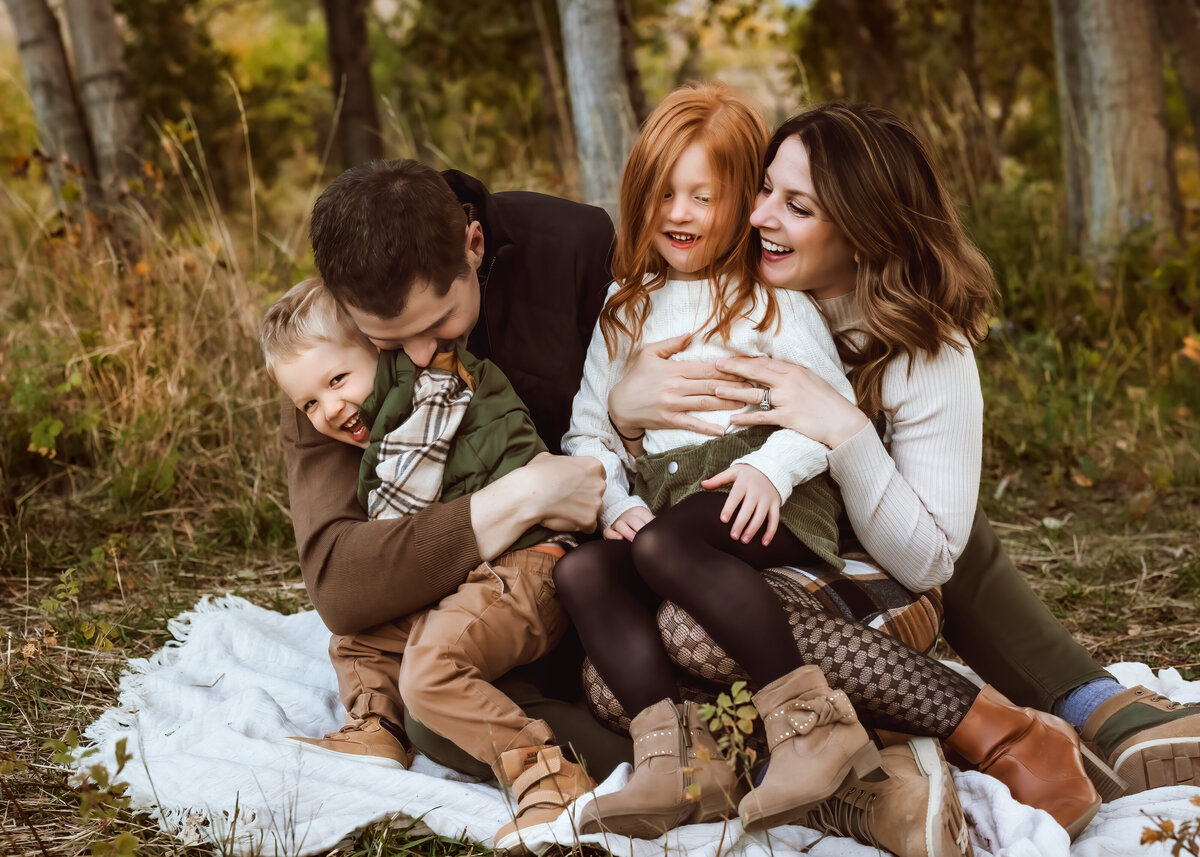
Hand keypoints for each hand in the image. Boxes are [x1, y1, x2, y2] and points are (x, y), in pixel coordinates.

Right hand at [470, 453, 603, 559]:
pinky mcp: (590, 520)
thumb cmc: (536, 474)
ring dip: (583, 512)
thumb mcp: (549, 458)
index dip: (585, 483)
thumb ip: (563, 462)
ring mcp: (596, 503)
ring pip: (595, 510)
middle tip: (568, 500)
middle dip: (585, 498)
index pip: (597, 476)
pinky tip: (565, 520)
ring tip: (565, 511)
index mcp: (593, 465)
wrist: (528, 493)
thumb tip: (559, 466)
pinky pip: (590, 526)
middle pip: (597, 493)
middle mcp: (599, 483)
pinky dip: (580, 526)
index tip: (574, 488)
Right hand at [603, 506, 655, 540]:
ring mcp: (618, 522)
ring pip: (620, 525)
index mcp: (639, 512)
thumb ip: (654, 523)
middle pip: (633, 520)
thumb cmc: (640, 522)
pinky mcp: (610, 529)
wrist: (624, 516)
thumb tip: (664, 530)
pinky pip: (608, 531)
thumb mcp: (648, 519)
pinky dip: (612, 535)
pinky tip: (619, 539)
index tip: (654, 534)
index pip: (645, 517)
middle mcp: (627, 516)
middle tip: (644, 539)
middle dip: (639, 530)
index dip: (649, 526)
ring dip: (627, 532)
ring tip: (633, 540)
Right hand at [608, 334, 750, 437]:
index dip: (727, 369)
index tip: (744, 368)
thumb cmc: (635, 377)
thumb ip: (670, 344)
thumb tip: (690, 334)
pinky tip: (723, 429)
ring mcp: (673, 405)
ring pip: (706, 403)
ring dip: (728, 403)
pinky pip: (692, 424)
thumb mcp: (648, 354)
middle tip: (754, 385)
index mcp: (674, 369)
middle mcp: (676, 387)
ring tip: (746, 402)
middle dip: (734, 385)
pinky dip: (708, 428)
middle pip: (711, 385)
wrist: (619, 404)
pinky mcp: (670, 420)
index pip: (706, 368)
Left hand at [700, 464, 780, 544]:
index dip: (729, 508)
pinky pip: (774, 519)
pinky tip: (764, 543)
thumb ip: (718, 479)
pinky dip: (771, 531)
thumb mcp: (733, 472)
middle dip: (741, 523)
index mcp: (744, 483)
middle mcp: (756, 491)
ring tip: (744, 540)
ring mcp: (767, 498)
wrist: (772, 467)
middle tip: (733, 536)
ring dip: (753, 529)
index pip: (735, 496)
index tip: (723, 520)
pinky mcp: (775, 504)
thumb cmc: (748, 473)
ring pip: (761, 516)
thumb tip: (703, 484)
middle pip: (748, 509)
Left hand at [714, 356, 869, 448]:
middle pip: (756, 372)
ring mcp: (788, 400)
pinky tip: (732, 419)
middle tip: (715, 366)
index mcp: (794, 371)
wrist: (843, 420)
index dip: (744, 360)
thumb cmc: (826, 401)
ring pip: (755, 394)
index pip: (764, 362)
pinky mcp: (788, 417)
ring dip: (734, 392)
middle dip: (734, 368)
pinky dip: (746, 418)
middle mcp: (789, 382)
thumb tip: (772, 369)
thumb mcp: (809, 380)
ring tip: (716, 391)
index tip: (728, 358)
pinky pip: (762, 417)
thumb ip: (790, 375)